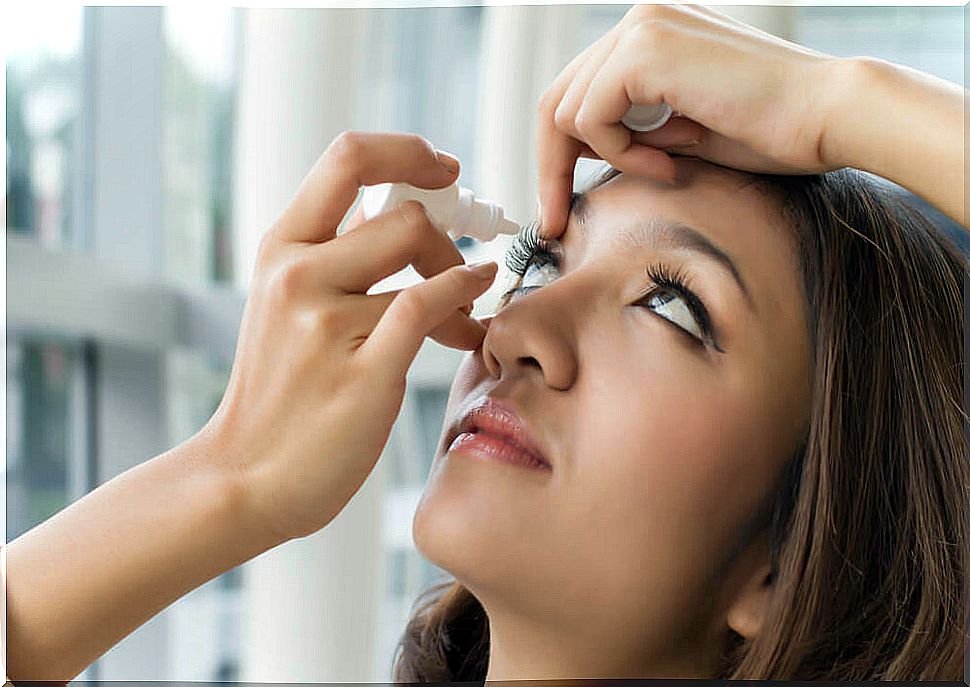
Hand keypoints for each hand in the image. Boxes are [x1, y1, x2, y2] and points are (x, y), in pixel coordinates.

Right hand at [202, 132, 497, 542]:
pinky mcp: (363, 370)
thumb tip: (397, 209)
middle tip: (464, 259)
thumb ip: (332, 254)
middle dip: (450, 234)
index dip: (408, 151)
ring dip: (462, 280)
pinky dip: (465, 297)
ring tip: (468, 311)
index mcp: (279, 249)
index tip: (445, 170)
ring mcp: (325, 323)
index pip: (349, 157)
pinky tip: (476, 309)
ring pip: (423, 265)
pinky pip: (428, 307)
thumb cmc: (279, 392)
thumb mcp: (285, 304)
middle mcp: (296, 274)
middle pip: (404, 214)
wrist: (245, 476)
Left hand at [538, 3, 846, 236]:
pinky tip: (670, 161)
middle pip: (555, 100)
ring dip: (607, 157)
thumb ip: (628, 132)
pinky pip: (591, 116)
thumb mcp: (679, 134)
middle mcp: (637, 21)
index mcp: (647, 35)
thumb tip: (576, 152)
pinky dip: (621, 152)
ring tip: (666, 168)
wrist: (828, 117)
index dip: (557, 155)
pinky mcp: (646, 48)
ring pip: (565, 110)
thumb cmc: (768, 131)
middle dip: (551, 168)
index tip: (556, 208)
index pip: (574, 93)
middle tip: (555, 221)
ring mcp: (640, 28)